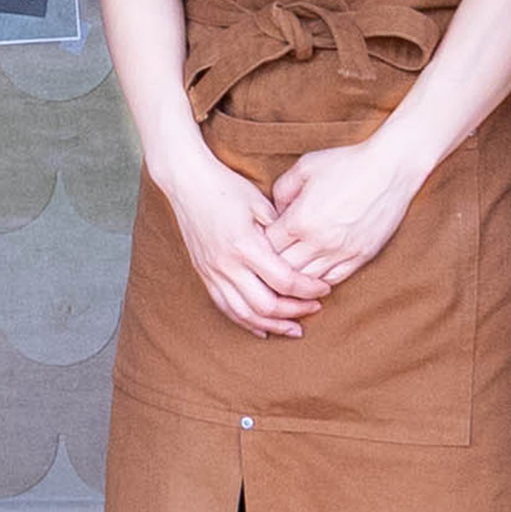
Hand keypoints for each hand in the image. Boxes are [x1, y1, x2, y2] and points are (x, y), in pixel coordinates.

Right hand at [157, 145, 332, 337]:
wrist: (186, 183)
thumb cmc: (225, 186)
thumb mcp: (259, 202)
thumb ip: (280, 230)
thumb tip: (301, 252)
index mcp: (244, 245)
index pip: (283, 280)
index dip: (308, 289)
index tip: (324, 288)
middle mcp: (227, 264)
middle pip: (265, 305)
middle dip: (294, 311)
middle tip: (314, 308)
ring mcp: (212, 272)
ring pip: (244, 314)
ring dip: (272, 325)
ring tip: (293, 328)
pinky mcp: (204, 274)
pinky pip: (225, 307)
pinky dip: (245, 322)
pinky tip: (262, 329)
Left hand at [263, 136, 424, 286]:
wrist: (389, 169)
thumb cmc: (346, 163)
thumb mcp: (305, 167)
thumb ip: (282, 190)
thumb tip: (274, 212)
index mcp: (300, 219)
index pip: (268, 248)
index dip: (259, 246)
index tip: (259, 241)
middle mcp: (319, 242)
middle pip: (284, 270)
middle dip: (273, 266)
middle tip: (269, 261)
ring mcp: (341, 253)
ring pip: (308, 281)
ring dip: (296, 278)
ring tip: (288, 271)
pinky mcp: (361, 258)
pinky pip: (333, 280)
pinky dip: (319, 281)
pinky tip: (313, 274)